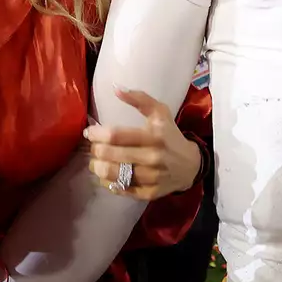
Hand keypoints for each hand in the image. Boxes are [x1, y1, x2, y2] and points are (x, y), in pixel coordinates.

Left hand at [84, 88, 203, 199]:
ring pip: (113, 174)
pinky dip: (109, 183)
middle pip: (111, 155)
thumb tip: (115, 88)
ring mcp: (151, 178)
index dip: (97, 134)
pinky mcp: (149, 193)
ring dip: (98, 168)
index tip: (89, 132)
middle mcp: (152, 158)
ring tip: (95, 162)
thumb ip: (140, 99)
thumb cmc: (171, 136)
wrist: (191, 165)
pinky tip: (106, 176)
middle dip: (95, 151)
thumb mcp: (160, 113)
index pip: (117, 135)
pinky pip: (121, 189)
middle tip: (93, 148)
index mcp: (154, 136)